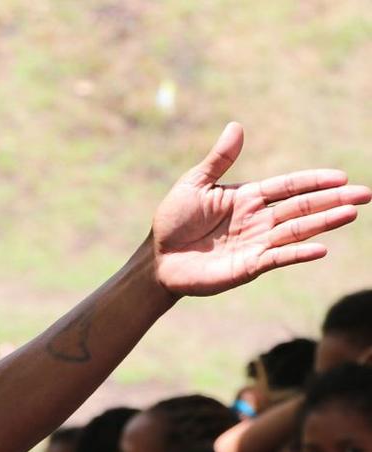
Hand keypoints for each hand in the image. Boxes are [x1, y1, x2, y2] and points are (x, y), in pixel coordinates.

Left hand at [153, 122, 370, 296]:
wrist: (158, 259)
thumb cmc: (173, 221)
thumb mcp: (194, 185)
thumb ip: (219, 160)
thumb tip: (237, 126)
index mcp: (248, 198)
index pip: (289, 186)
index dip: (314, 182)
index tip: (341, 177)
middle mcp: (257, 220)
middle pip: (301, 207)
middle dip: (332, 200)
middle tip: (365, 195)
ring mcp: (255, 244)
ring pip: (296, 231)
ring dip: (323, 223)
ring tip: (351, 214)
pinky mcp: (247, 267)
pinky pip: (277, 258)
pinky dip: (297, 253)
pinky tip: (320, 248)